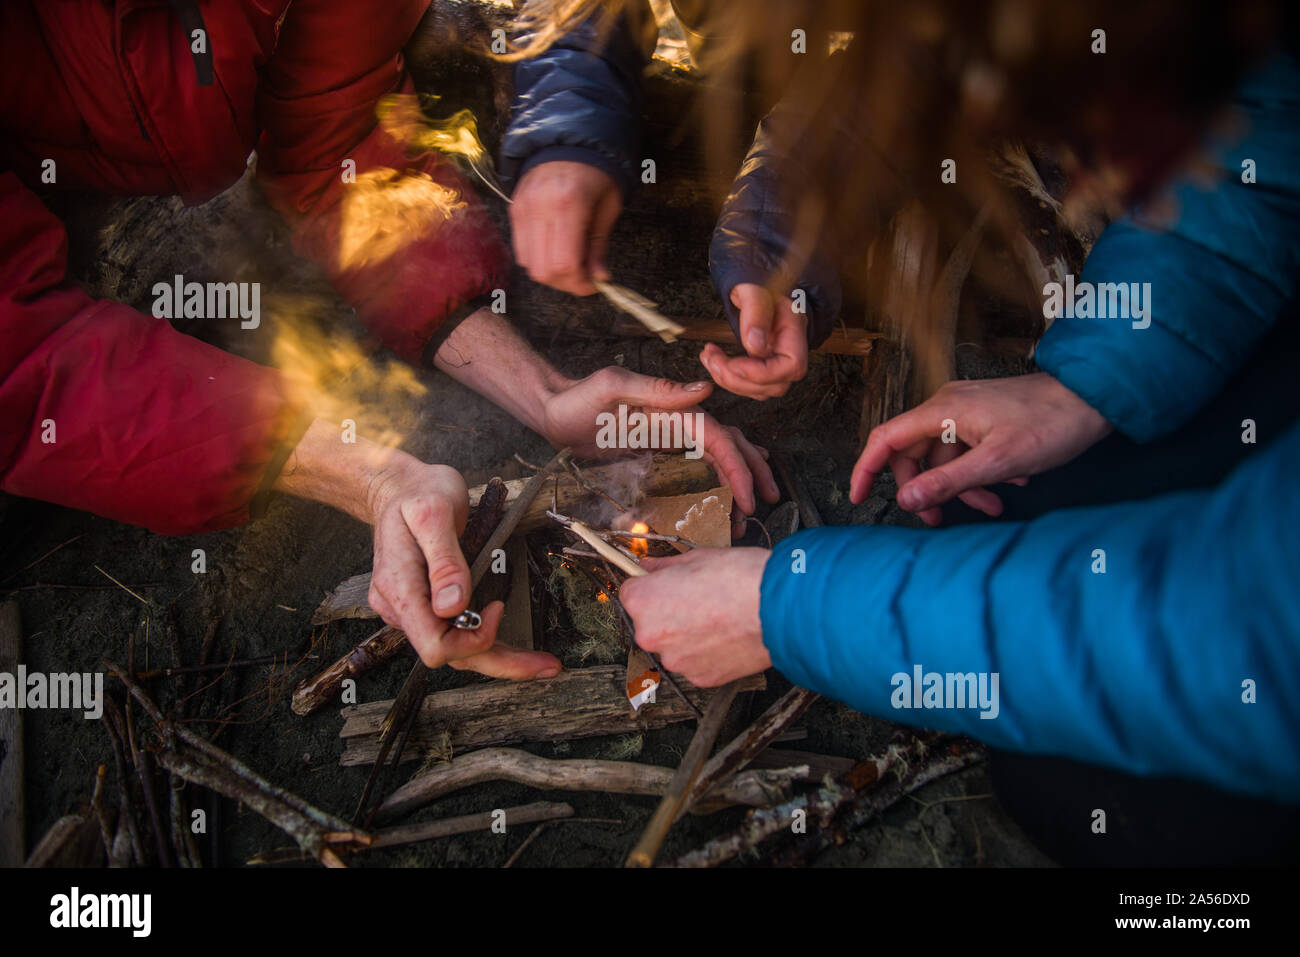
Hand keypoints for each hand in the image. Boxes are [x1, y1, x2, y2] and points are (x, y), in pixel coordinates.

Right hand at [365, 458, 561, 679]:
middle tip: (547, 664)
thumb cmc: (417, 494)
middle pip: (452, 656)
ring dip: (500, 659)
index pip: (435, 644)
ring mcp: (413, 610)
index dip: (473, 638)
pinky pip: (457, 634)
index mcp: (400, 589)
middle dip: (501, 663)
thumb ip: (444, 560)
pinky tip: (516, 648)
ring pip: (457, 651)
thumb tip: (453, 606)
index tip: (498, 606)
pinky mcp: (426, 606)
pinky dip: (487, 642)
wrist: (398, 488)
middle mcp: (402, 608)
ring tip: (542, 662)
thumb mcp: (434, 513)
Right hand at [510, 161, 620, 295]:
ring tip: (570, 263)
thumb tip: (599, 278)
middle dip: (566, 283)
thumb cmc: (596, 174)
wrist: (568, 143)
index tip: (593, 285)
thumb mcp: (609, 207)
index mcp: (569, 205)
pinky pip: (521, 251)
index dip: (579, 284)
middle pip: (544, 270)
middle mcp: (540, 208)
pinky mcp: (515, 211)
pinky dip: (538, 259)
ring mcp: (523, 210)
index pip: (564, 264)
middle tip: (583, 277)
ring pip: (529, 265)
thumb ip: (599, 246)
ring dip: (551, 274)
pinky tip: (555, 250)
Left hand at [538, 365, 780, 522]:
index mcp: (673, 408)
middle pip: (728, 444)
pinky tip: (725, 498)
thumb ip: (656, 388)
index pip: (717, 437)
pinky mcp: (661, 450)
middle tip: (764, 502)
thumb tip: (703, 390)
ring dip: (739, 479)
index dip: (737, 467)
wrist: (554, 411)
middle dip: (752, 472)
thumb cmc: (577, 400)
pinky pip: (697, 466)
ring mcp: (671, 436)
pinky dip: (716, 481)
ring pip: (718, 456)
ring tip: (749, 509)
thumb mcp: (612, 387)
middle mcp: (677, 420)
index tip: (748, 497)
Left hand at [620, 548, 771, 686]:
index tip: (667, 584)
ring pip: (673, 645)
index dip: (651, 586)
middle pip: (650, 622)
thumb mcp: (696, 558)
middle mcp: (650, 636)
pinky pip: (695, 662)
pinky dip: (706, 652)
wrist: (777, 609)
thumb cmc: (738, 578)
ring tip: (718, 618)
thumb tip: (648, 567)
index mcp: (642, 602)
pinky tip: (726, 635)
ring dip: (687, 634)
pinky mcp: (700, 678)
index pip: (630, 592)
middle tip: (699, 599)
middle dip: (668, 612)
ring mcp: (675, 661)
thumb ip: (663, 566)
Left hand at [699, 284, 808, 399]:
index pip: (791, 366)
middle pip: (774, 385)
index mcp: (795, 333)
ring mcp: (778, 365)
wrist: (755, 292)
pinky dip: (727, 378)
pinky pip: (748, 386)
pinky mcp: (763, 371)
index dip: (761, 373)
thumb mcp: (754, 290)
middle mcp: (791, 354)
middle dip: (738, 378)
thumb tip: (755, 345)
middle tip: (712, 359)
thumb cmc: (757, 288)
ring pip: (758, 390)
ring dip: (728, 379)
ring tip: (709, 356)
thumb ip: (756, 312)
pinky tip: (713, 360)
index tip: (733, 363)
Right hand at [849, 372, 1113, 524]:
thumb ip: (948, 483)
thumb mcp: (997, 463)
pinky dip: (979, 474)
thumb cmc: (1051, 425)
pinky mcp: (987, 418)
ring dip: (960, 487)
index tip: (858, 497)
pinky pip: (967, 451)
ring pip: (944, 456)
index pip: (886, 439)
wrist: (1095, 399)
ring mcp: (968, 411)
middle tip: (939, 519)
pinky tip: (1009, 487)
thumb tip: (906, 500)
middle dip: (925, 489)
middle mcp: (949, 407)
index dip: (866, 469)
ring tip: (990, 509)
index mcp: (943, 411)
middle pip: (914, 452)